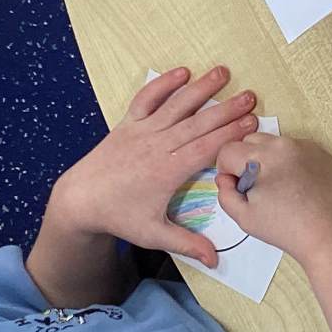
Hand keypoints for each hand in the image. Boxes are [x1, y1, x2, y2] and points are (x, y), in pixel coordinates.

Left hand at [46, 67, 258, 266]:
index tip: (252, 123)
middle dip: (226, 109)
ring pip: (176, 106)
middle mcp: (156, 146)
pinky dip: (163, 84)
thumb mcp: (153, 234)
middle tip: (250, 97)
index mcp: (167, 171)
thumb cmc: (119, 217)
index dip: (230, 134)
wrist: (80, 200)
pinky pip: (147, 99)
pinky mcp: (127, 124)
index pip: (205, 148)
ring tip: (223, 72)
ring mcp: (141, 131)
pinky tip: (182, 71)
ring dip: (201, 88)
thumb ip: (187, 244)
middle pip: (197, 123)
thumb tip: (216, 259)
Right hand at [213, 132, 331, 263]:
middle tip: (257, 188)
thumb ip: (225, 194)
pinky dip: (288, 161)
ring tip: (278, 187)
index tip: (238, 186)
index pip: (228, 151)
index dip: (226, 170)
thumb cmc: (287, 230)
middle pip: (249, 141)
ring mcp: (304, 146)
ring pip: (272, 142)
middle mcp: (282, 145)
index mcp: (261, 158)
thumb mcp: (244, 218)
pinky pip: (294, 148)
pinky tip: (296, 185)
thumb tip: (225, 178)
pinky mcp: (320, 152)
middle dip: (245, 160)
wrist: (331, 235)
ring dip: (266, 158)